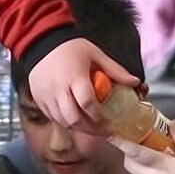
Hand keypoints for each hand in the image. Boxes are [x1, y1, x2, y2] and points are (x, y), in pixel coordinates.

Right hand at [27, 37, 141, 128]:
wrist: (40, 43)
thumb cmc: (70, 48)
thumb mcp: (95, 54)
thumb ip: (115, 70)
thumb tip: (135, 82)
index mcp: (74, 77)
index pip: (87, 104)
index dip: (100, 117)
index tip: (110, 122)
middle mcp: (58, 89)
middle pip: (74, 119)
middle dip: (91, 129)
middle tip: (103, 130)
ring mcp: (46, 96)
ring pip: (63, 121)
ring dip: (79, 127)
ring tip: (92, 127)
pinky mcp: (39, 99)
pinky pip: (53, 118)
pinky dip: (66, 122)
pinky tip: (76, 119)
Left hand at [112, 120, 174, 173]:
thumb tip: (174, 125)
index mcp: (159, 165)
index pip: (133, 151)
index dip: (121, 142)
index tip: (113, 134)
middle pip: (129, 162)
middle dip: (129, 152)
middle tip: (139, 144)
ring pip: (136, 173)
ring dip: (139, 165)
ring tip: (156, 159)